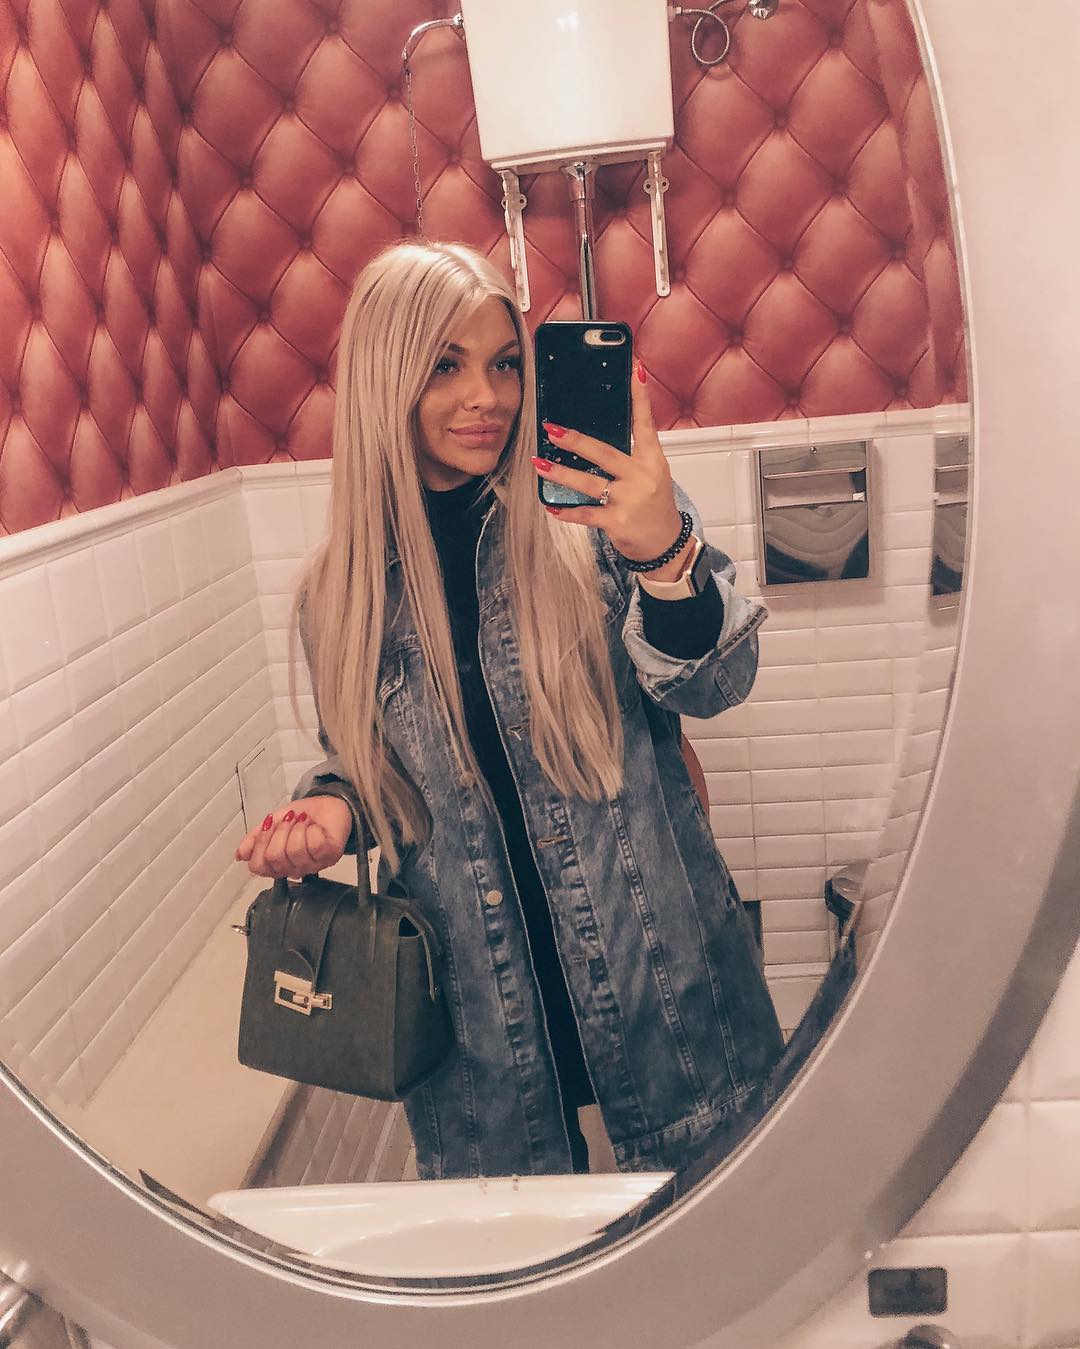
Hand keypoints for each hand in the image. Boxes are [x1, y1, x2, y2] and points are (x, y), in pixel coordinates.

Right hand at [235, 795, 352, 878]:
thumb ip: (255, 839)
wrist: (330, 803)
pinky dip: (311, 828)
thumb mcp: (272, 823)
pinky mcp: (331, 855)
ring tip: (302, 821)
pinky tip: (314, 826)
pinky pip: (313, 844)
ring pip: (294, 851)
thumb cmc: (304, 815)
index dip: (259, 844)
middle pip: (275, 858)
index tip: (267, 826)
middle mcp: (296, 868)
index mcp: (280, 864)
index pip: (259, 866)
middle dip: (278, 831)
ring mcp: (315, 864)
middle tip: (288, 820)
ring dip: (295, 828)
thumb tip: (240, 854)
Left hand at [533, 363, 684, 564]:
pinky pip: (586, 514)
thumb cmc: (654, 505)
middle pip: (604, 453)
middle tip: (551, 429)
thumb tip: (595, 436)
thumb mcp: (651, 473)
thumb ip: (630, 454)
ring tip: (539, 464)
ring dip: (561, 473)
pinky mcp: (617, 522)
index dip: (639, 396)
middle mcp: (641, 476)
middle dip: (575, 441)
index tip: (634, 370)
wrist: (665, 543)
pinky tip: (551, 507)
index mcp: (651, 459)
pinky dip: (567, 512)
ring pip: (589, 483)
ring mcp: (629, 500)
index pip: (645, 422)